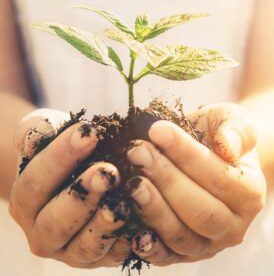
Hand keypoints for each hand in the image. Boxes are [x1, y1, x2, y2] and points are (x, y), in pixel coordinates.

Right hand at [9, 109, 130, 267]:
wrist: (77, 175)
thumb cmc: (63, 152)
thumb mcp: (48, 134)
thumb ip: (37, 130)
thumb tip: (35, 138)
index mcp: (25, 201)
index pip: (37, 181)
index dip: (62, 157)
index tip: (90, 134)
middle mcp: (43, 232)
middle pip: (56, 221)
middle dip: (82, 196)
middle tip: (108, 173)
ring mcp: (70, 250)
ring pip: (84, 246)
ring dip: (104, 224)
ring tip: (123, 202)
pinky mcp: (97, 258)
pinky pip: (112, 255)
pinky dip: (126, 241)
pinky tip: (140, 222)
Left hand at [127, 103, 265, 265]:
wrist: (206, 156)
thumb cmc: (214, 137)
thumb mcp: (230, 121)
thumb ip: (236, 129)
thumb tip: (228, 145)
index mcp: (248, 193)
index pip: (217, 176)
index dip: (185, 153)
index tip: (157, 130)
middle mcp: (232, 225)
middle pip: (199, 210)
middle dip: (164, 179)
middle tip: (136, 153)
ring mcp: (207, 243)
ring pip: (180, 234)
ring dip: (153, 208)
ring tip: (131, 182)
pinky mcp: (183, 253)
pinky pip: (165, 255)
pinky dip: (148, 245)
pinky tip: (130, 226)